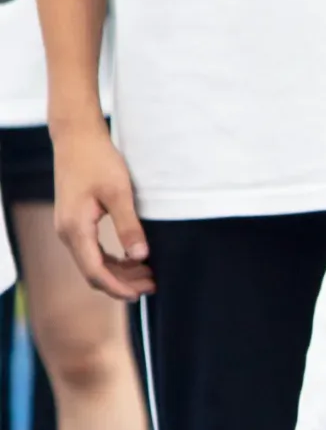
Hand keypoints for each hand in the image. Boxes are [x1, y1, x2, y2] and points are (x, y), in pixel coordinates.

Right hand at [51, 121, 153, 301]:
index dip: (119, 288)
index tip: (142, 293)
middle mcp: (67, 232)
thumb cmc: (97, 159)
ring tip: (148, 274)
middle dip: (123, 283)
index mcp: (76, 229)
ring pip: (94, 263)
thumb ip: (129, 226)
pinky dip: (112, 260)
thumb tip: (141, 257)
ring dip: (119, 273)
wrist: (76, 136)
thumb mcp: (119, 192)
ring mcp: (69, 228)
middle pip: (94, 272)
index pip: (96, 272)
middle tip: (152, 285)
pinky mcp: (75, 222)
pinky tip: (132, 259)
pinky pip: (92, 251)